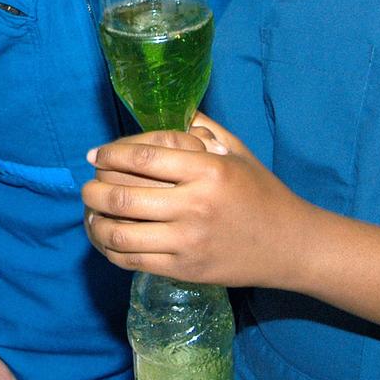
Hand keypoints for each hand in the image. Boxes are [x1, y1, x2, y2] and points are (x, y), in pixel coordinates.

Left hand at [81, 113, 315, 288]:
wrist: (291, 245)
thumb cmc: (261, 193)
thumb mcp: (237, 152)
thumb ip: (202, 128)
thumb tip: (167, 110)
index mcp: (207, 170)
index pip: (143, 157)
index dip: (110, 153)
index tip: (95, 154)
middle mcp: (194, 205)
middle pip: (122, 195)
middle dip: (93, 188)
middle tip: (88, 184)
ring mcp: (187, 241)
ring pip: (120, 232)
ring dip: (94, 220)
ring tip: (91, 211)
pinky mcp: (184, 269)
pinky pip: (132, 259)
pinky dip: (109, 248)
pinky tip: (105, 236)